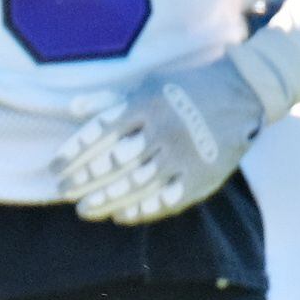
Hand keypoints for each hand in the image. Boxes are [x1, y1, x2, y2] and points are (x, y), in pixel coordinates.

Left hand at [55, 59, 265, 224]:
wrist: (246, 90)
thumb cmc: (187, 88)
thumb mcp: (150, 84)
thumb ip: (110, 100)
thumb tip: (72, 108)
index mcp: (146, 104)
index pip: (98, 134)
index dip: (71, 155)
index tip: (54, 170)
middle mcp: (163, 130)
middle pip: (111, 163)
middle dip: (81, 180)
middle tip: (63, 191)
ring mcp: (183, 154)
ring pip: (134, 185)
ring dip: (103, 200)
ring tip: (82, 209)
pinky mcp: (202, 175)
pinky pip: (165, 200)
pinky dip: (139, 210)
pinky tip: (119, 215)